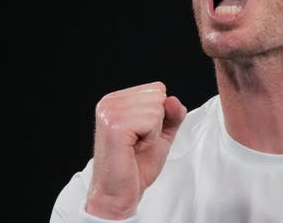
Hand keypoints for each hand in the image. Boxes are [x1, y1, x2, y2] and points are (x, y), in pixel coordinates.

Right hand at [85, 81, 186, 218]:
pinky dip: (150, 139)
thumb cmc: (136, 165)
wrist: (119, 193)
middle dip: (156, 123)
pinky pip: (151, 122)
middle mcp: (109, 102)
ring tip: (136, 146)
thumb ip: (172, 114)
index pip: (157, 89)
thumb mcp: (161, 134)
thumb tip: (173, 99)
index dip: (159, 115)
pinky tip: (135, 149)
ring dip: (153, 132)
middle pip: (158, 96)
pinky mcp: (115, 126)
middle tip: (139, 142)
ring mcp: (110, 113)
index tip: (142, 134)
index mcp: (116, 100)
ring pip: (156, 108)